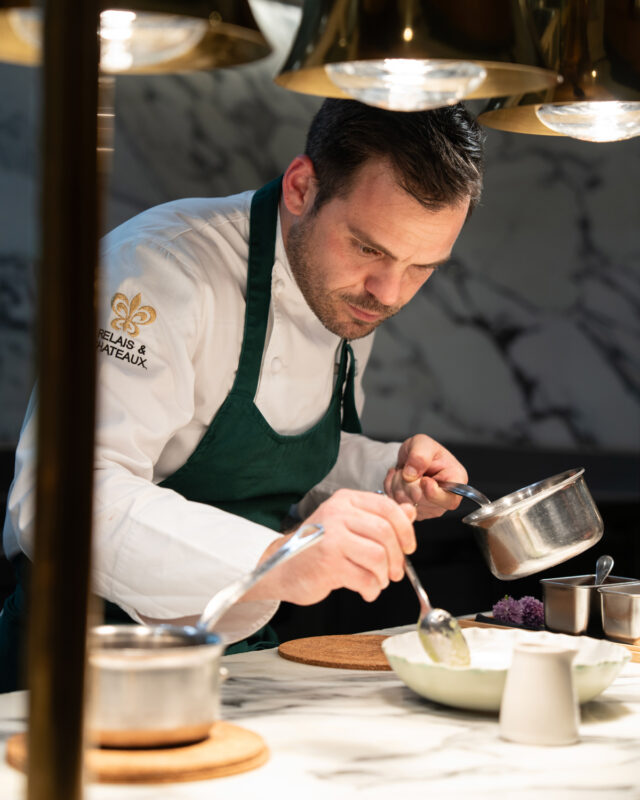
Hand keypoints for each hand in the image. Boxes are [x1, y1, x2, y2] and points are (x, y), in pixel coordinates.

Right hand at [243, 489, 416, 604]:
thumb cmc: (317, 547)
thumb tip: (409, 512)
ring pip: (378, 556)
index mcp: (345, 500)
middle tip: (396, 572)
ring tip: (377, 581)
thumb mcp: (348, 525)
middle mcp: (337, 514)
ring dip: (384, 575)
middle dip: (397, 558)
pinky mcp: (327, 563)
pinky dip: (372, 589)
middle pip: (385, 533)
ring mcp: (331, 537)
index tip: (409, 547)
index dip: (405, 529)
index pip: (387, 507)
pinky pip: (365, 578)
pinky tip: (365, 590)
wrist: (280, 567)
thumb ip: (379, 518)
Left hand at [382, 434, 467, 519]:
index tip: (424, 480)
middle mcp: (446, 498)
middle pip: (422, 501)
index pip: (450, 500)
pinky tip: (399, 481)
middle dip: (408, 483)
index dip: (433, 493)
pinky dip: (392, 490)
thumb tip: (411, 474)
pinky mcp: (416, 512)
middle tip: (407, 470)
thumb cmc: (423, 451)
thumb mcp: (422, 443)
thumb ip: (419, 456)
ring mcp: (431, 508)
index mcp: (456, 480)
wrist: (410, 458)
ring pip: (406, 503)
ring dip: (398, 485)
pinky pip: (397, 505)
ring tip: (403, 473)